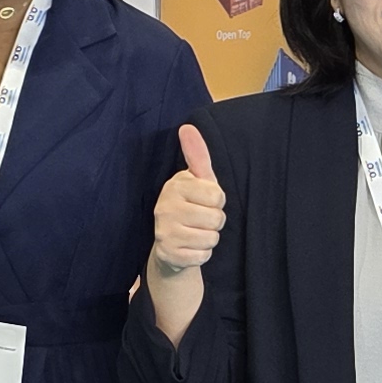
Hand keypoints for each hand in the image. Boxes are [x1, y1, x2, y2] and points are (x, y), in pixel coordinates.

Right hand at [146, 126, 224, 344]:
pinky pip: (202, 255)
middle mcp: (165, 207)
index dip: (217, 201)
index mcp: (175, 186)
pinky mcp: (167, 254)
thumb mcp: (196, 181)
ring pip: (211, 238)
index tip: (205, 202)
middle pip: (216, 218)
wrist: (170, 244)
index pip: (217, 195)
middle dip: (215, 222)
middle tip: (200, 220)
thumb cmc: (190, 206)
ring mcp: (164, 232)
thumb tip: (187, 126)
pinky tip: (190, 248)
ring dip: (209, 239)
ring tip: (195, 233)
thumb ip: (197, 155)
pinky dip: (202, 254)